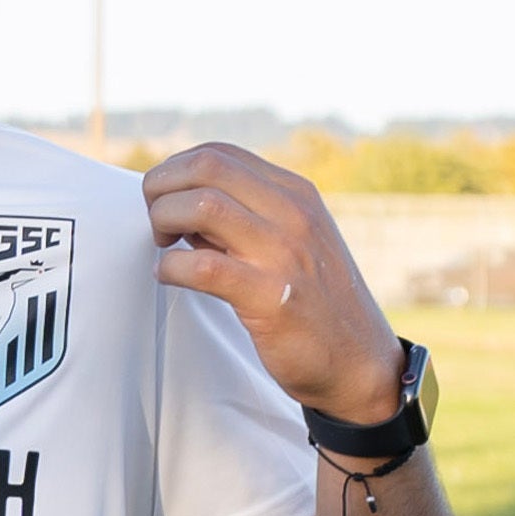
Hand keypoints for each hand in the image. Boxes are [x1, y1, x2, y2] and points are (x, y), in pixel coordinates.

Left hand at [142, 142, 402, 423]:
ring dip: (163, 222)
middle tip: (156, 224)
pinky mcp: (271, 299)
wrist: (358, 362)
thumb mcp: (286, 243)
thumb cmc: (311, 303)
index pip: (220, 153)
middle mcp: (293, 214)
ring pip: (203, 206)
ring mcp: (285, 254)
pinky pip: (203, 267)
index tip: (165, 202)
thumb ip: (239, 219)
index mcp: (295, 194)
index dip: (176, 171)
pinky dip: (171, 269)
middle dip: (162, 189)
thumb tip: (179, 205)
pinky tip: (168, 277)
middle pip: (207, 167)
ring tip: (162, 247)